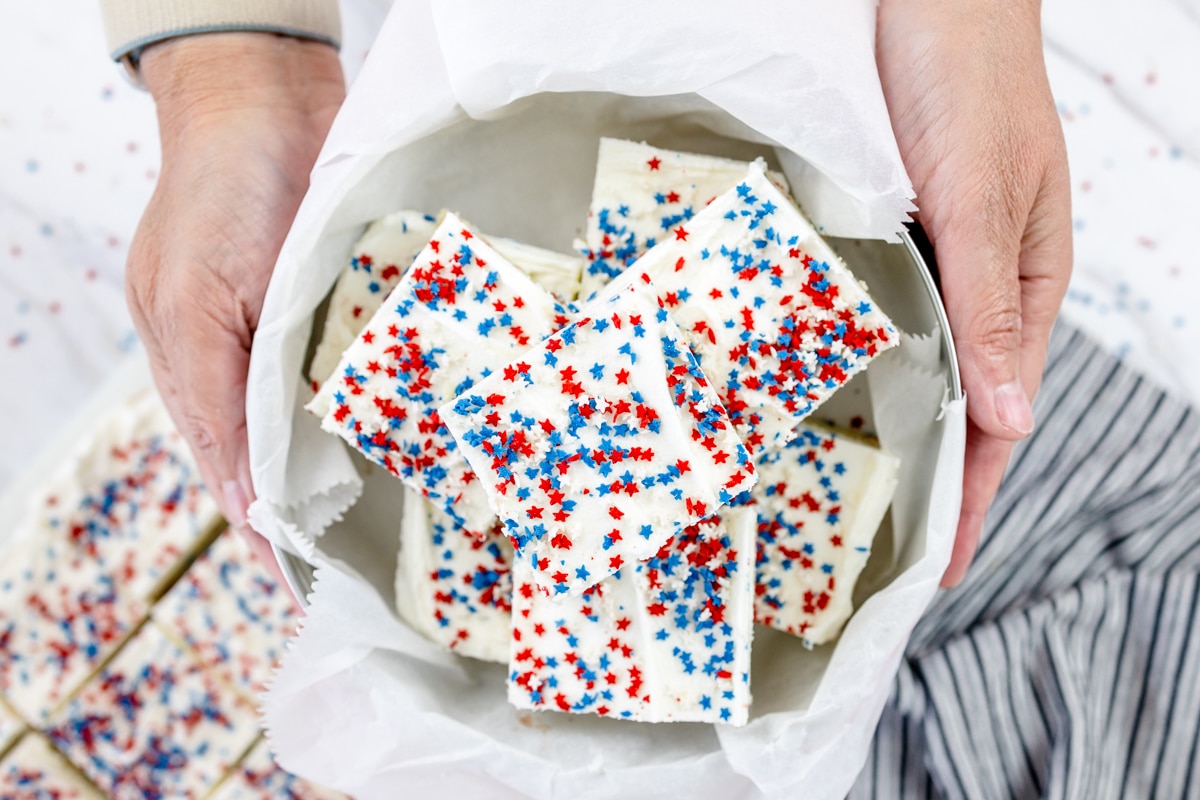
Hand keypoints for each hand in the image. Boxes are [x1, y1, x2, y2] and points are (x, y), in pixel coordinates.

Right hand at [127, 33, 344, 579]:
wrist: (266, 101)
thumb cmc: (223, 190)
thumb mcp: (199, 299)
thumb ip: (218, 397)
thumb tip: (241, 492)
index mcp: (191, 362)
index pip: (227, 466)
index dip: (261, 526)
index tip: (296, 584)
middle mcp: (236, 356)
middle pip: (264, 454)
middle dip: (295, 514)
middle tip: (337, 573)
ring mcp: (282, 332)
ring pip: (309, 422)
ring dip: (332, 473)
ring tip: (367, 534)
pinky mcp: (328, 307)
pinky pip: (346, 376)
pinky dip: (360, 417)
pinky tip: (389, 447)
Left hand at [876, 0, 1072, 585]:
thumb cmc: (968, 76)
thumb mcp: (980, 194)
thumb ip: (992, 305)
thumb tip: (1012, 422)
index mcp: (1024, 284)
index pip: (998, 418)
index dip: (969, 496)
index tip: (938, 570)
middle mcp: (976, 283)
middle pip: (956, 405)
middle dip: (926, 481)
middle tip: (880, 553)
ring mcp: (932, 260)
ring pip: (915, 366)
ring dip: (891, 426)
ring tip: (850, 494)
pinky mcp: (891, 231)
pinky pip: (877, 316)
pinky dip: (862, 363)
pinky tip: (830, 393)